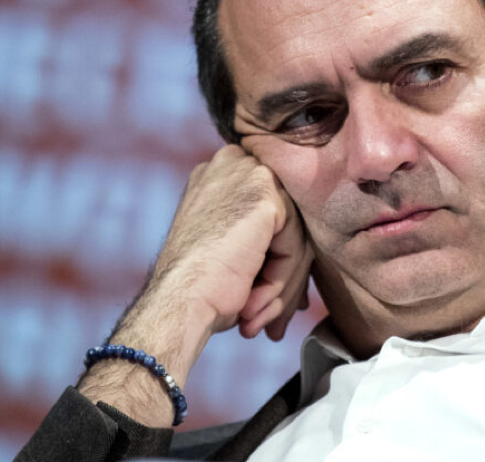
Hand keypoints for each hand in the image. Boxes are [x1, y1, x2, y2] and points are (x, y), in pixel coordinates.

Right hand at [79, 144, 312, 424]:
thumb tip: (306, 263)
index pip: (276, 213)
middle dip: (286, 277)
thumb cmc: (199, 287)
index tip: (273, 301)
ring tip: (260, 321)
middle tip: (274, 321)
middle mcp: (235, 163)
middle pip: (289, 224)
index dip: (280, 260)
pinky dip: (281, 282)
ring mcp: (250, 174)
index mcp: (224, 172)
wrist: (178, 303)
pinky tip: (254, 305)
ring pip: (296, 238)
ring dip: (282, 287)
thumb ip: (266, 238)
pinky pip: (294, 246)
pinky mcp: (265, 195)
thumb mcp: (232, 249)